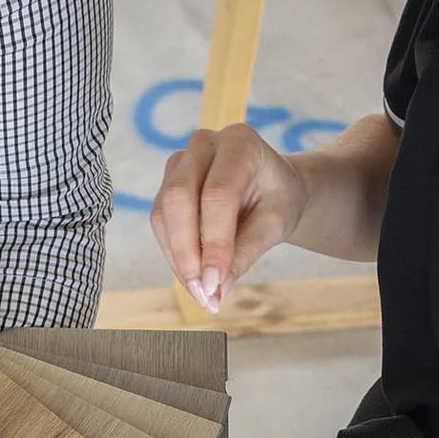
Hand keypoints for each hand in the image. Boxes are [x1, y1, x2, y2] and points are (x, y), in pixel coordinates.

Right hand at [149, 123, 307, 311]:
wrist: (272, 188)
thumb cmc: (278, 200)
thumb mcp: (275, 225)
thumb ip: (245, 252)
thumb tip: (215, 289)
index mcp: (240, 142)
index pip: (218, 194)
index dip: (213, 243)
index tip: (215, 285)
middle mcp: (203, 144)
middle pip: (179, 198)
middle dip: (187, 253)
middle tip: (204, 295)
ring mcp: (180, 162)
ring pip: (163, 213)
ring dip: (178, 259)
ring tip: (202, 294)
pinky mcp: (166, 183)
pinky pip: (160, 222)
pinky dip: (174, 255)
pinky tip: (193, 279)